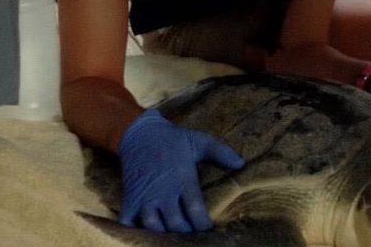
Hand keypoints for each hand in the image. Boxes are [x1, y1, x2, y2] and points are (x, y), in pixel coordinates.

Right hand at [118, 109, 244, 232]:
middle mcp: (163, 190)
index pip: (195, 210)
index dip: (203, 225)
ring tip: (174, 235)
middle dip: (186, 233)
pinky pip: (129, 222)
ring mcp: (145, 196)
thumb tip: (241, 164)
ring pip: (153, 226)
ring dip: (164, 234)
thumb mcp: (199, 141)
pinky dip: (137, 230)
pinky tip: (149, 230)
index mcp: (183, 178)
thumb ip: (221, 152)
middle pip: (176, 223)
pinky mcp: (130, 198)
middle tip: (194, 235)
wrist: (140, 133)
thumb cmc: (173, 139)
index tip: (210, 230)